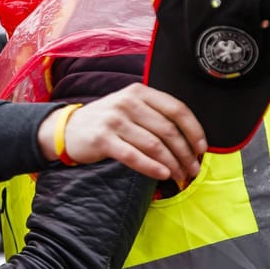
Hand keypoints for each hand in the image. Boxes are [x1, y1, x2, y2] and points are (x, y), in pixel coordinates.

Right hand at [37, 84, 206, 184]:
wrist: (68, 129)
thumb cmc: (106, 121)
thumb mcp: (129, 107)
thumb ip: (154, 115)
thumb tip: (188, 140)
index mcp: (139, 92)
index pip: (177, 109)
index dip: (194, 130)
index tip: (201, 148)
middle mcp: (128, 102)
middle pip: (168, 130)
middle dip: (185, 153)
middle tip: (192, 169)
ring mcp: (114, 120)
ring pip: (154, 145)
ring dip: (172, 164)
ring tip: (180, 176)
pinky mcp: (103, 139)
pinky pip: (134, 156)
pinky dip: (152, 167)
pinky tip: (162, 175)